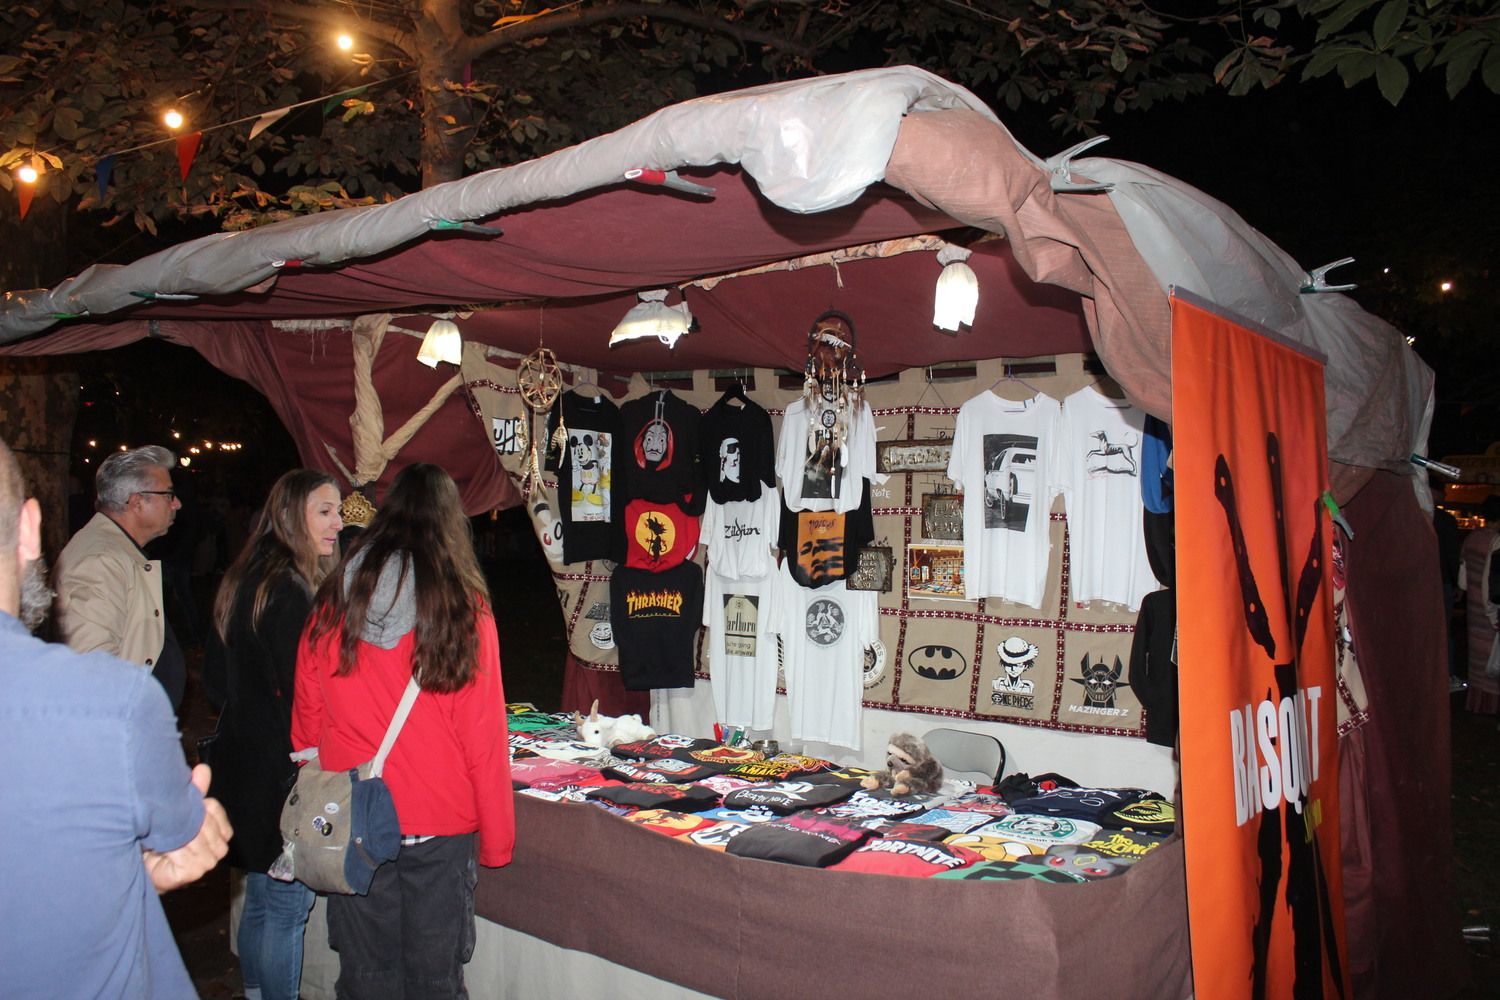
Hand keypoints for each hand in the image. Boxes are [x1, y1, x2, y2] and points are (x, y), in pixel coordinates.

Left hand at [143, 763, 232, 893]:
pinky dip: (171, 850)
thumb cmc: (159, 840)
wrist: (143, 868)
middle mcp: (219, 846)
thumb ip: (194, 791)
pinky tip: (163, 851)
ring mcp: (209, 860)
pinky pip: (186, 852)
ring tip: (162, 839)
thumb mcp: (177, 812)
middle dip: (183, 822)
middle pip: (204, 822)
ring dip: (176, 837)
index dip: (194, 807)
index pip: (214, 808)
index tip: (177, 812)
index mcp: (219, 829)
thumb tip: (203, 769)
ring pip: (195, 837)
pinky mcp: (196, 871)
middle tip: (163, 826)